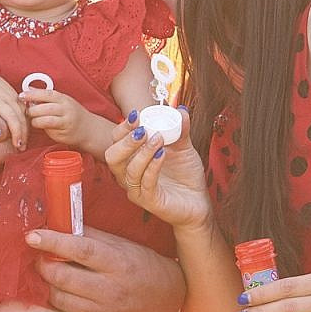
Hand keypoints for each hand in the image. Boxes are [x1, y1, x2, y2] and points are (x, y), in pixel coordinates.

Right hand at [0, 64, 28, 149]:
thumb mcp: (4, 95)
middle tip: (23, 148)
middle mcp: (8, 99)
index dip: (27, 130)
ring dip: (15, 131)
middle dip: (24, 134)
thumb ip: (12, 109)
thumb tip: (19, 127)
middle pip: (21, 118)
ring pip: (11, 116)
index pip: (26, 116)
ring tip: (17, 144)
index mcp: (15, 98)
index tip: (26, 143)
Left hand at [19, 227, 184, 311]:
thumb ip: (91, 236)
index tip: (32, 236)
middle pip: (64, 277)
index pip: (81, 250)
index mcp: (116, 262)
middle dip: (44, 265)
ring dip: (47, 286)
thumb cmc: (141, 265)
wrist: (166, 298)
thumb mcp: (122, 245)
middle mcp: (109, 289)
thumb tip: (59, 225)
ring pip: (60, 299)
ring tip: (49, 277)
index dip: (53, 242)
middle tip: (41, 258)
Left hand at [21, 87, 102, 148]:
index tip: (21, 95)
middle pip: (45, 107)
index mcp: (64, 98)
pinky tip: (39, 126)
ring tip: (32, 119)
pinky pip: (50, 128)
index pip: (47, 94)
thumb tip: (29, 89)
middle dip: (32, 109)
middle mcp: (66, 108)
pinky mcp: (65, 131)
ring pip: (46, 118)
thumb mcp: (62, 102)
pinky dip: (41, 126)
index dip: (33, 94)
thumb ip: (45, 97)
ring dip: (35, 119)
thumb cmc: (72, 114)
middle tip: (26, 111)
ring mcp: (66, 120)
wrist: (89, 129)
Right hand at [103, 108, 213, 233]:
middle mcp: (128, 175)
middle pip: (112, 156)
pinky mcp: (149, 201)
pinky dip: (152, 166)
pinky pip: (145, 183)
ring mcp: (137, 190)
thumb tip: (180, 110)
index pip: (115, 141)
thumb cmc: (185, 175)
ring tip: (158, 139)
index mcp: (131, 159)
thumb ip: (181, 129)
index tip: (137, 115)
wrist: (198, 201)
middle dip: (125, 141)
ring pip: (128, 170)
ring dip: (142, 152)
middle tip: (143, 130)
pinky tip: (163, 154)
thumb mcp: (183, 147)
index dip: (123, 128)